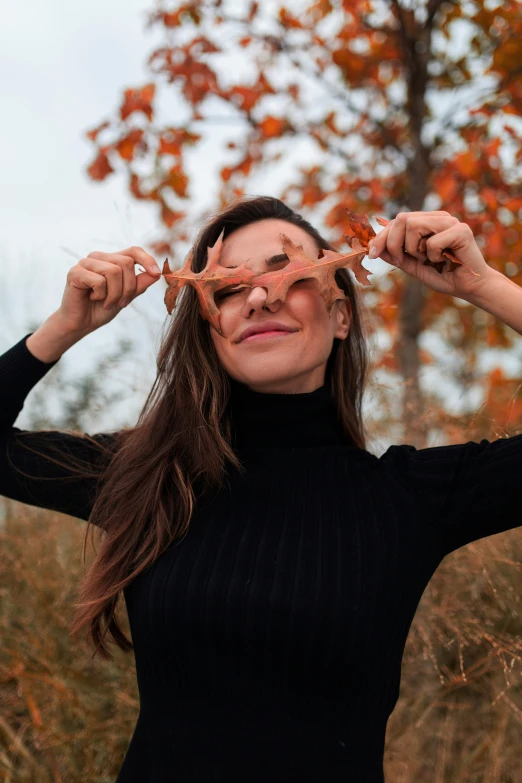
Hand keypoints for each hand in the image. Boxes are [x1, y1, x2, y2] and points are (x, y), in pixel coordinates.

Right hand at [56, 246, 161, 333]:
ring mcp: (86, 263)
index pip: (133, 251)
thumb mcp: (127, 296)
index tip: (156, 273)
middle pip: (126, 263)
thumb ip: (140, 284)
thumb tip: (157, 273)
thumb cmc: (102, 308)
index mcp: (112, 260)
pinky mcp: (75, 272)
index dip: (147, 259)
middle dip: (128, 288)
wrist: (81, 323)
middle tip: (120, 302)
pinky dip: (101, 295)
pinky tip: (92, 298)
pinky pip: (99, 281)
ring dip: (114, 294)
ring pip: (114, 271)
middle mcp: (99, 257)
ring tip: (106, 302)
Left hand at [367, 211, 494, 298]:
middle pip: (402, 218)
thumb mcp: (413, 266)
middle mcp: (438, 217)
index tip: (371, 254)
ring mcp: (450, 221)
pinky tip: (446, 261)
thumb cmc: (443, 275)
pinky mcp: (461, 230)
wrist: (469, 287)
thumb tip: (373, 248)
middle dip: (393, 242)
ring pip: (413, 225)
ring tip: (429, 259)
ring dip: (414, 249)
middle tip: (403, 259)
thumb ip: (396, 256)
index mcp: (427, 222)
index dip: (381, 237)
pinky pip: (432, 241)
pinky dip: (433, 256)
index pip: (397, 221)